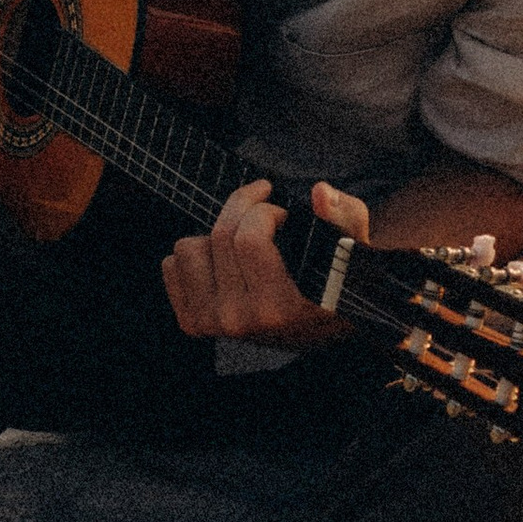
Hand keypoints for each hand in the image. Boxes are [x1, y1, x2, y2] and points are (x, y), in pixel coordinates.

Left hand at [161, 178, 371, 346]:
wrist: (319, 329)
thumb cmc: (334, 285)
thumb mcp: (350, 252)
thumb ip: (345, 218)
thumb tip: (319, 193)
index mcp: (278, 307)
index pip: (249, 238)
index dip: (264, 209)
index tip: (281, 210)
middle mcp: (240, 320)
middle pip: (220, 236)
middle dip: (243, 209)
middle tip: (265, 212)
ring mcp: (212, 324)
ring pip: (188, 248)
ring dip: (215, 236)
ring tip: (243, 244)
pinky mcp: (193, 323)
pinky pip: (172, 266)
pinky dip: (196, 256)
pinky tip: (223, 263)